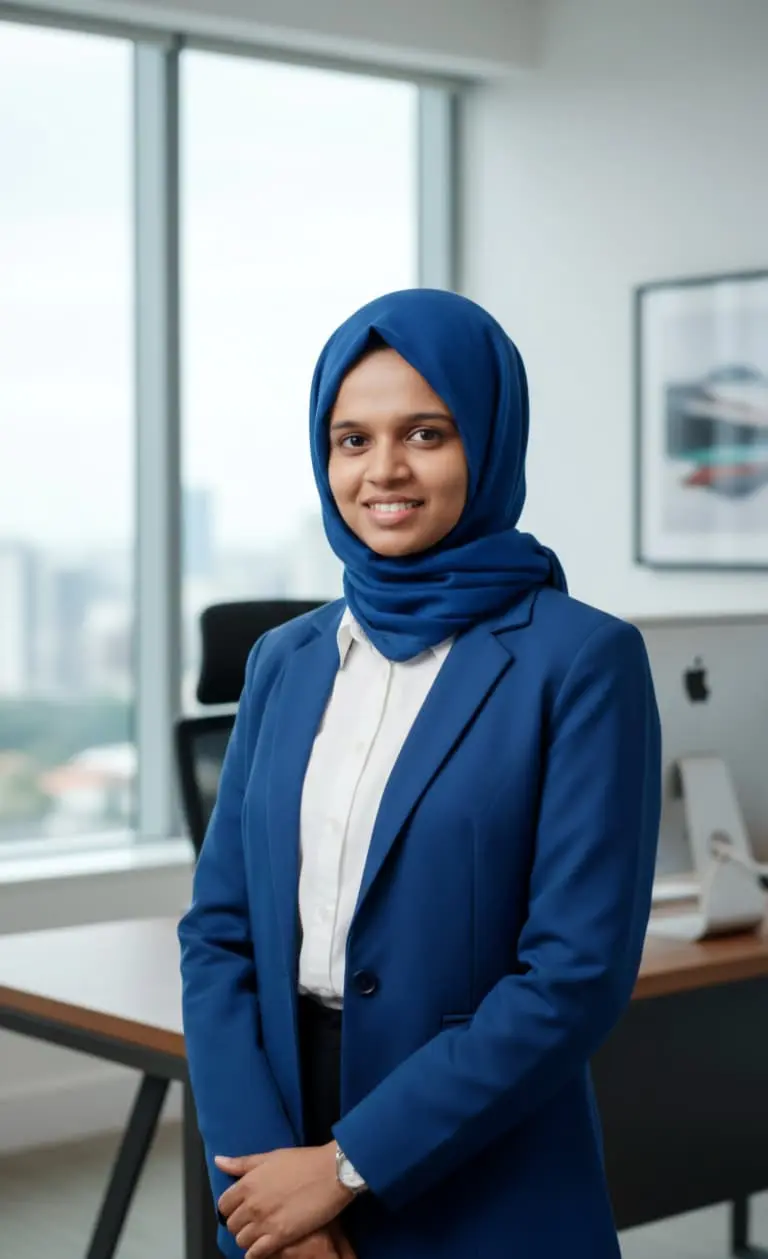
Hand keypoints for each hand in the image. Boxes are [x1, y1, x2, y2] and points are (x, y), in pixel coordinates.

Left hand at [215, 1145, 353, 1258]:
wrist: (331, 1172)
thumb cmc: (303, 1161)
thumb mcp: (271, 1156)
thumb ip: (242, 1163)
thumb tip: (218, 1161)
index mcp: (247, 1183)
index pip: (223, 1205)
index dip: (231, 1207)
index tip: (240, 1208)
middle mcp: (251, 1204)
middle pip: (232, 1225)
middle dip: (240, 1224)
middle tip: (252, 1221)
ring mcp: (264, 1222)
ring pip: (241, 1241)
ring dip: (248, 1239)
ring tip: (260, 1234)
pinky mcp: (280, 1236)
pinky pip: (256, 1253)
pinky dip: (255, 1254)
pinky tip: (263, 1248)